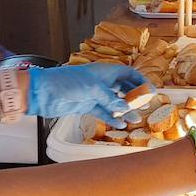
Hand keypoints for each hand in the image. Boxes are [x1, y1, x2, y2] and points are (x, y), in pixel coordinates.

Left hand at [24, 64, 146, 120]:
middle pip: (123, 88)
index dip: (140, 81)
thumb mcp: (92, 89)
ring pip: (114, 103)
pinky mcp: (86, 106)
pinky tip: (119, 124)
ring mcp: (94, 95)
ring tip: (135, 120)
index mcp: (104, 72)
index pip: (128, 74)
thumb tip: (124, 108)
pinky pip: (103, 112)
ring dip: (125, 111)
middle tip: (145, 107)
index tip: (151, 91)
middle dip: (135, 98)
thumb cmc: (65, 82)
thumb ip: (110, 99)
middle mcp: (101, 82)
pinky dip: (112, 118)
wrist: (44, 92)